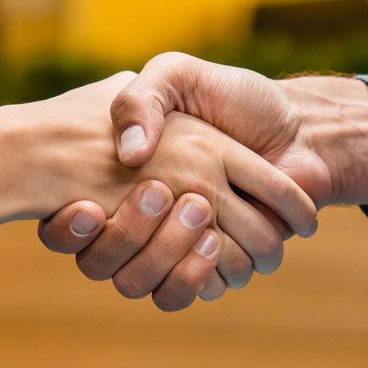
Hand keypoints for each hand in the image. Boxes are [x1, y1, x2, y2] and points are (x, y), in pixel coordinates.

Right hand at [39, 55, 367, 301]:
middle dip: (124, 234)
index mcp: (125, 179)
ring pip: (146, 280)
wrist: (301, 128)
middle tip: (156, 191)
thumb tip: (128, 155)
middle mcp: (148, 218)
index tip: (83, 208)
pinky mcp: (218, 264)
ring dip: (166, 251)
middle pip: (107, 260)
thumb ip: (141, 99)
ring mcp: (183, 244)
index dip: (66, 229)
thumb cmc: (236, 97)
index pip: (69, 224)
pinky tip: (211, 238)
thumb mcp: (178, 75)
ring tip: (194, 208)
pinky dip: (201, 273)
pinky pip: (193, 292)